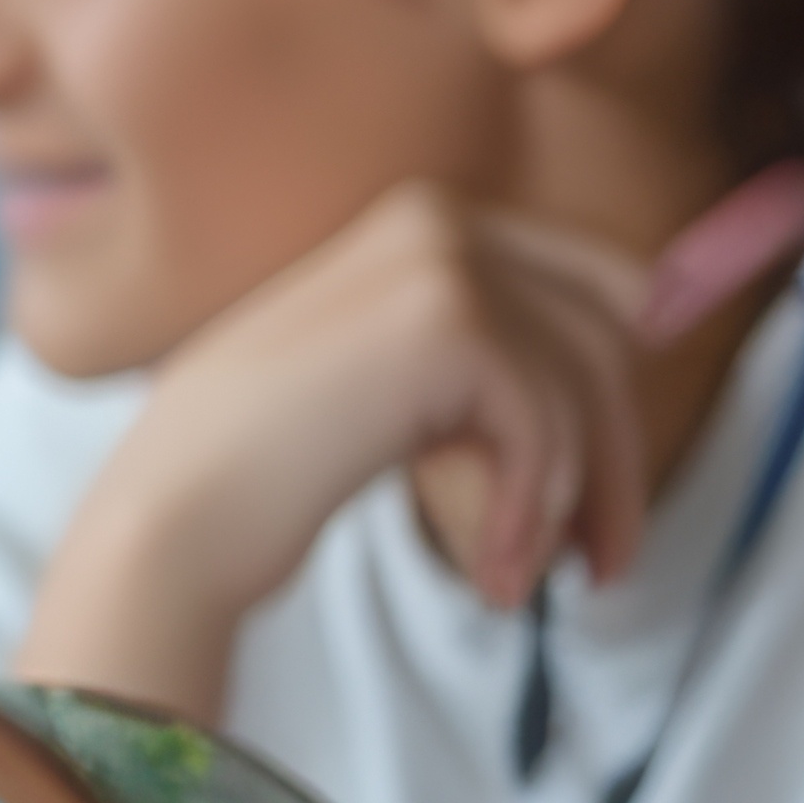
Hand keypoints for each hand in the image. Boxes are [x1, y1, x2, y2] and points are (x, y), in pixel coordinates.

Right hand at [17, 184, 656, 718]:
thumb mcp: (393, 387)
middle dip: (613, 459)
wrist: (175, 508)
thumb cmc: (264, 468)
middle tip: (604, 567)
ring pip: (584, 385)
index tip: (607, 500)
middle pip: (606, 334)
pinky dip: (530, 512)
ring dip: (568, 503)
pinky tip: (494, 575)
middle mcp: (439, 218)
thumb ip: (485, 367)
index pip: (593, 284)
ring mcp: (444, 259)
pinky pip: (546, 423)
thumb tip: (627, 381)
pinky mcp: (451, 319)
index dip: (617, 393)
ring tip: (518, 583)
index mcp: (423, 222)